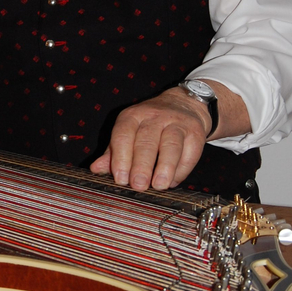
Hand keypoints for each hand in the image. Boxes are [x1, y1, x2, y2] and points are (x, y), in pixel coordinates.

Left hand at [90, 87, 210, 190]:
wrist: (184, 104)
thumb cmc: (150, 125)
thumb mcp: (128, 132)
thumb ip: (112, 152)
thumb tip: (96, 169)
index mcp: (132, 116)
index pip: (123, 134)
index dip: (121, 157)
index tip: (120, 179)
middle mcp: (154, 116)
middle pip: (147, 141)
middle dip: (141, 165)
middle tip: (138, 185)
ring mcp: (177, 123)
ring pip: (171, 145)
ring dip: (164, 167)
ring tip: (158, 185)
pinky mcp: (196, 132)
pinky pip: (190, 152)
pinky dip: (182, 169)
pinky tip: (173, 181)